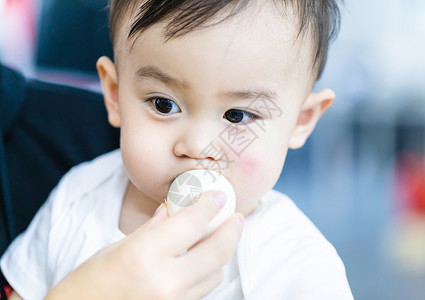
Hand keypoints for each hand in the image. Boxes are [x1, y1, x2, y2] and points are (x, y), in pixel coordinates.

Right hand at [44, 191, 243, 299]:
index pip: (192, 223)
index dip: (210, 205)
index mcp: (144, 255)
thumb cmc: (88, 282)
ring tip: (218, 237)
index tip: (219, 196)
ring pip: (215, 273)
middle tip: (237, 217)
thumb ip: (152, 230)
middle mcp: (164, 281)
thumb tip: (174, 210)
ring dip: (221, 253)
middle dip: (232, 230)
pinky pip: (203, 290)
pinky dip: (208, 272)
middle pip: (217, 251)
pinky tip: (202, 260)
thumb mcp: (116, 248)